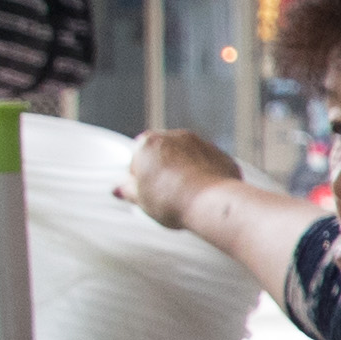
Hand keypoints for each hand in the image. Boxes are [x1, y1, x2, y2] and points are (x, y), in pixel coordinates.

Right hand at [123, 126, 241, 231]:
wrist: (211, 202)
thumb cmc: (171, 200)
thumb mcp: (140, 200)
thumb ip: (128, 191)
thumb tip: (120, 190)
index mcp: (148, 142)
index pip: (137, 156)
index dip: (140, 176)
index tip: (145, 191)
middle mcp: (174, 137)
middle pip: (163, 154)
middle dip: (163, 171)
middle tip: (164, 195)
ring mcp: (200, 143)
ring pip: (187, 157)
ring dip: (185, 171)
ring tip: (185, 196)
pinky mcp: (220, 154)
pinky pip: (208, 164)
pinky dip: (205, 175)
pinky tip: (203, 194)